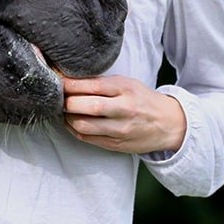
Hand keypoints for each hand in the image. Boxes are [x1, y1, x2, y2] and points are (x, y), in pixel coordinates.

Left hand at [63, 75, 187, 154]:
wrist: (168, 124)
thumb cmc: (142, 99)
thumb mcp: (126, 84)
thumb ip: (101, 83)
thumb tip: (68, 79)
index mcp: (125, 89)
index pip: (91, 85)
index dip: (68, 83)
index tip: (55, 79)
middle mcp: (123, 109)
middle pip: (85, 106)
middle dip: (65, 101)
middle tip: (58, 96)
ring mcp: (119, 129)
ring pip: (82, 125)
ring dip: (67, 117)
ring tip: (64, 110)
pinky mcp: (116, 144)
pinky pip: (87, 138)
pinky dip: (74, 129)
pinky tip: (72, 121)